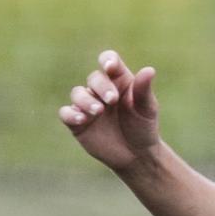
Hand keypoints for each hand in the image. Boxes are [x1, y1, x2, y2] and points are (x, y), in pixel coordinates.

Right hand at [59, 50, 161, 174]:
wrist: (136, 155)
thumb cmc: (143, 127)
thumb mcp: (147, 109)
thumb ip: (144, 90)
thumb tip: (149, 70)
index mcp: (119, 81)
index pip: (109, 61)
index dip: (107, 60)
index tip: (110, 67)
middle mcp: (101, 90)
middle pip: (94, 78)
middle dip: (101, 87)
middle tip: (112, 100)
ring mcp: (87, 105)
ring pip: (77, 93)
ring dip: (85, 100)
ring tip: (98, 111)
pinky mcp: (77, 122)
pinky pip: (65, 112)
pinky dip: (70, 113)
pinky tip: (81, 119)